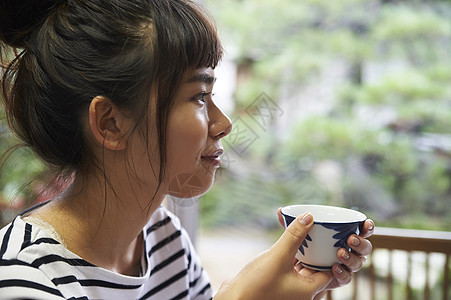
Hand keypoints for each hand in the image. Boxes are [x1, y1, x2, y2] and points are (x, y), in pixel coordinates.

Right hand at [214, 212, 332, 299]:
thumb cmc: (256, 286)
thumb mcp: (278, 257)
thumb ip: (294, 236)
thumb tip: (309, 217)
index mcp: (310, 290)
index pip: (331, 269)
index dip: (333, 252)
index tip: (333, 234)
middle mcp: (301, 291)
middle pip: (316, 264)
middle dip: (317, 245)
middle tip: (318, 226)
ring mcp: (288, 287)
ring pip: (301, 263)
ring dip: (301, 246)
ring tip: (301, 225)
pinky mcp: (275, 282)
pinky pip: (288, 263)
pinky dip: (288, 250)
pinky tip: (284, 234)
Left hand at [277, 209, 374, 290]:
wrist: (290, 278)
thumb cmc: (296, 254)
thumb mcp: (293, 239)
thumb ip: (288, 226)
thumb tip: (279, 210)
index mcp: (341, 237)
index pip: (359, 230)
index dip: (367, 227)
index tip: (366, 223)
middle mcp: (346, 251)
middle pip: (364, 247)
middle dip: (361, 243)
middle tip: (350, 239)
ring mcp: (343, 266)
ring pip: (358, 263)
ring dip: (352, 257)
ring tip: (340, 253)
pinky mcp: (337, 280)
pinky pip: (346, 278)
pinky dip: (342, 273)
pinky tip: (334, 268)